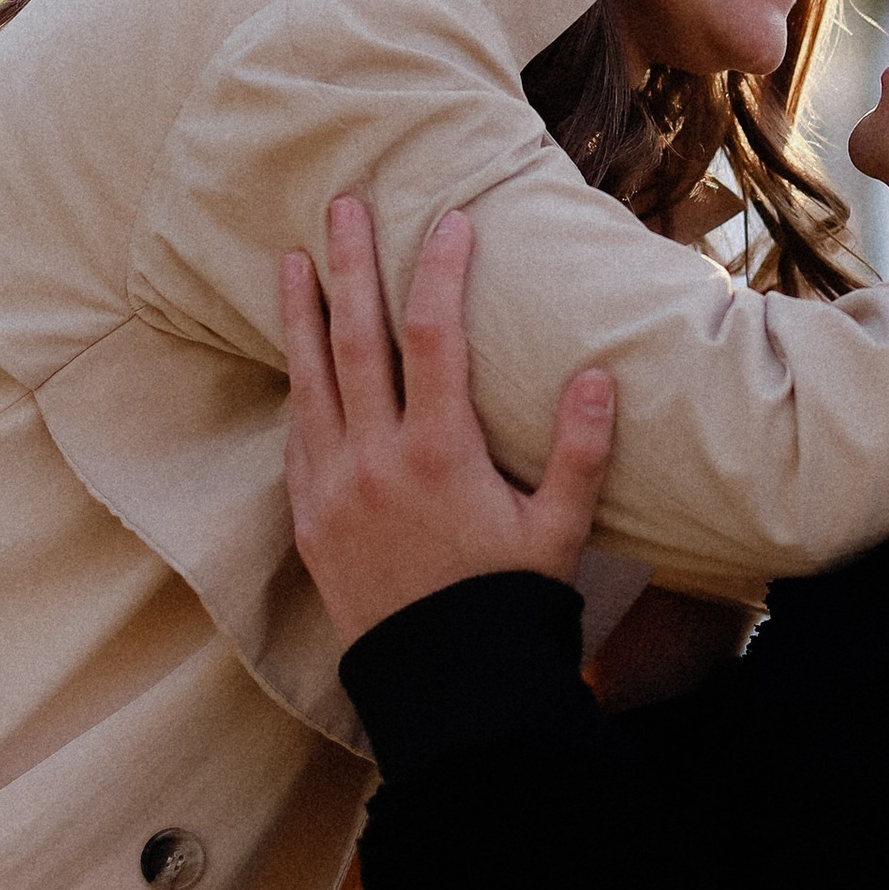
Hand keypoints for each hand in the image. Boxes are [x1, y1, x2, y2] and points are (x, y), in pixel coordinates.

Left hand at [281, 198, 615, 647]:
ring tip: (292, 260)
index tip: (450, 219)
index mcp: (442, 453)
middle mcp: (377, 460)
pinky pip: (296, 436)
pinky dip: (296, 387)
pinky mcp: (308, 518)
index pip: (435, 336)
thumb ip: (580, 453)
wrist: (444, 684)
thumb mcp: (559, 531)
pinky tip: (296, 357)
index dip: (439, 270)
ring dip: (301, 314)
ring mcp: (333, 488)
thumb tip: (597, 376)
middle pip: (358, 339)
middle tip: (343, 205)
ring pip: (310, 380)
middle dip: (351, 264)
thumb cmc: (509, 603)